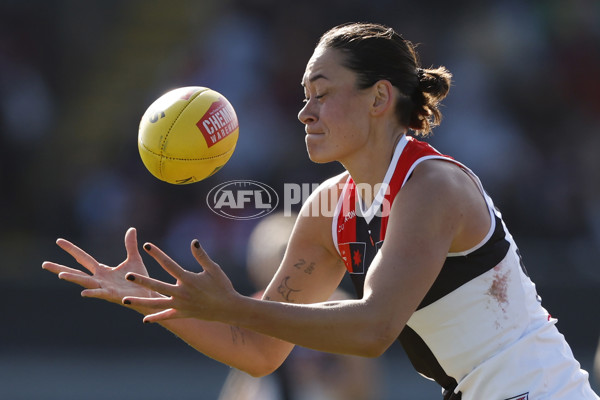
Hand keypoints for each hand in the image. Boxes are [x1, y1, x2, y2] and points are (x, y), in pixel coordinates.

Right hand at [42, 227, 153, 309]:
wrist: (149, 295)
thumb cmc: (140, 280)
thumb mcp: (134, 259)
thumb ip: (130, 245)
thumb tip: (131, 229)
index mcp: (102, 271)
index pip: (83, 258)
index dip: (71, 249)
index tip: (58, 241)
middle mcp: (100, 280)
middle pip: (76, 272)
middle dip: (60, 268)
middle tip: (44, 264)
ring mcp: (105, 288)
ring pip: (86, 283)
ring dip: (74, 279)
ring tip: (61, 275)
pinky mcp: (114, 296)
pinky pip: (101, 294)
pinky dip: (92, 293)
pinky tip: (83, 293)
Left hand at [122, 240, 237, 323]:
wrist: (228, 308)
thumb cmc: (222, 286)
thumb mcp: (213, 269)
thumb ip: (201, 256)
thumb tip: (193, 241)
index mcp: (188, 279)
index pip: (168, 264)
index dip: (157, 254)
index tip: (146, 245)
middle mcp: (181, 293)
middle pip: (157, 286)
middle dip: (142, 280)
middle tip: (128, 275)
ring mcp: (181, 305)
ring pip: (156, 303)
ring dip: (140, 301)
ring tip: (125, 300)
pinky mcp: (183, 314)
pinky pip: (167, 316)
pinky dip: (156, 317)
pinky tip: (144, 319)